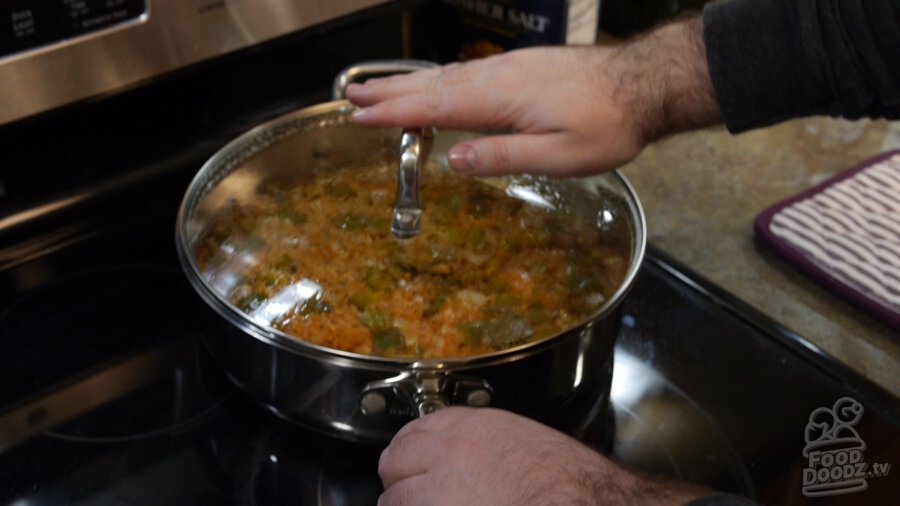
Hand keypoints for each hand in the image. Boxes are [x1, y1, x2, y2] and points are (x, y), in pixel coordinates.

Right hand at [347, 19, 719, 177]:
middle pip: (433, 84)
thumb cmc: (607, 124)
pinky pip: (467, 71)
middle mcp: (498, 76)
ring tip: (378, 89)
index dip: (395, 113)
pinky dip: (438, 79)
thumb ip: (503, 156)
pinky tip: (434, 84)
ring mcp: (510, 67)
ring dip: (410, 83)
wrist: (644, 83)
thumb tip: (452, 159)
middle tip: (353, 96)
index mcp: (501, 98)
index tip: (360, 117)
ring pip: (449, 75)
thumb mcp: (558, 156)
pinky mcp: (522, 66)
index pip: (436, 106)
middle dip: (390, 92)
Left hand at [377, 407, 707, 505]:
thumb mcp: (526, 442)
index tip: (415, 462)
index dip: (414, 452)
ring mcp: (436, 494)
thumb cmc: (570, 483)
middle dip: (400, 478)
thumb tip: (474, 461)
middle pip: (394, 461)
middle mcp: (445, 455)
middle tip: (411, 491)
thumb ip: (487, 445)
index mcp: (469, 428)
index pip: (415, 431)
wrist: (581, 503)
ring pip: (393, 500)